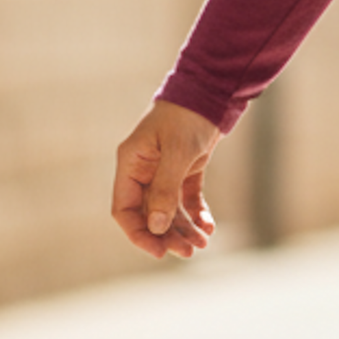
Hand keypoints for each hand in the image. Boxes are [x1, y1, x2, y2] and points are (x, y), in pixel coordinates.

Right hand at [112, 100, 221, 258]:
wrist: (213, 87)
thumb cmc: (188, 115)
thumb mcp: (176, 152)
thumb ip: (164, 190)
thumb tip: (156, 227)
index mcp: (131, 164)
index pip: (125, 210)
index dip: (139, 234)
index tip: (158, 251)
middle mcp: (145, 170)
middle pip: (150, 214)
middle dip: (167, 235)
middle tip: (190, 251)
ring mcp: (165, 170)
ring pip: (170, 210)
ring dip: (184, 228)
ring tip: (203, 243)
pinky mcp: (186, 168)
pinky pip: (187, 199)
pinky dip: (196, 214)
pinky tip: (208, 227)